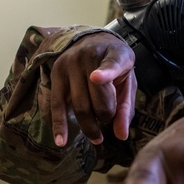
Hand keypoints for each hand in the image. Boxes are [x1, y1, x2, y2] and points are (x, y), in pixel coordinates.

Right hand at [49, 32, 136, 146]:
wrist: (93, 41)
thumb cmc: (115, 66)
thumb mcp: (127, 81)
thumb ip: (126, 107)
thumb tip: (120, 136)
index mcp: (114, 54)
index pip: (111, 64)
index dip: (104, 72)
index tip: (96, 78)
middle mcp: (89, 57)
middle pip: (95, 98)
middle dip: (104, 117)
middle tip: (108, 120)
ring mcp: (69, 65)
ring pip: (78, 104)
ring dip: (89, 126)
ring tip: (97, 138)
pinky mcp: (55, 74)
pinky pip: (57, 104)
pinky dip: (59, 124)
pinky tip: (61, 141)